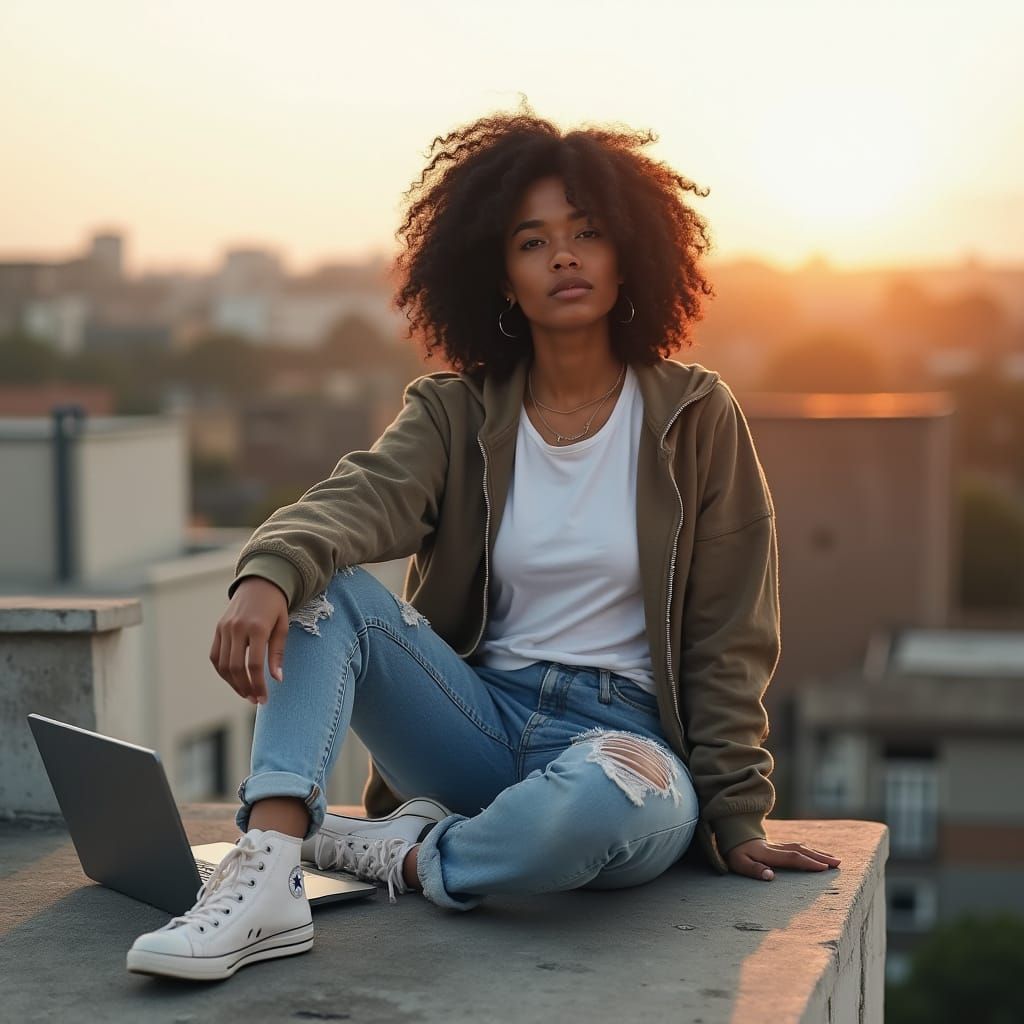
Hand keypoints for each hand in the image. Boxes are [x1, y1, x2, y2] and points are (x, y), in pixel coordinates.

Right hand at [210, 577, 289, 704]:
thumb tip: (277, 679)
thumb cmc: (276, 607)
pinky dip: (222, 671)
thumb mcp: (283, 627)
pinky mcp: (218, 628)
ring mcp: (225, 628)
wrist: (260, 583)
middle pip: (235, 668)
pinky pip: (215, 655)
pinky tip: (234, 679)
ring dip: (232, 683)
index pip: (254, 665)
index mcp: (257, 627)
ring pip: (222, 665)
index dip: (258, 685)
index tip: (264, 699)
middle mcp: (237, 628)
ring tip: (245, 692)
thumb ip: (277, 653)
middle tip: (255, 699)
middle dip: (245, 688)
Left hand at [725, 838, 840, 881]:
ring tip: (835, 859)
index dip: (808, 862)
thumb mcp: (738, 863)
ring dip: (819, 853)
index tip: (824, 868)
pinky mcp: (779, 845)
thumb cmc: (735, 852)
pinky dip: (811, 850)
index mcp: (768, 853)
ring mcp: (779, 845)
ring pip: (802, 847)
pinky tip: (818, 854)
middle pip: (802, 851)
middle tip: (838, 863)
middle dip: (821, 857)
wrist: (731, 833)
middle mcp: (776, 847)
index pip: (792, 857)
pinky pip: (798, 846)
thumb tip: (770, 876)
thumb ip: (754, 870)